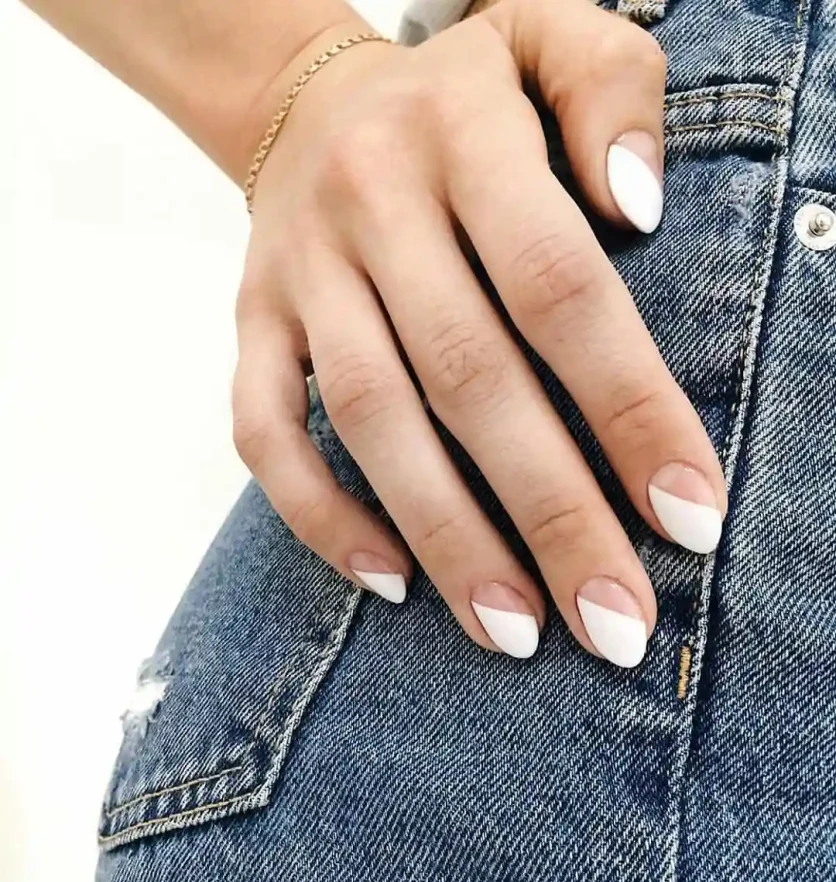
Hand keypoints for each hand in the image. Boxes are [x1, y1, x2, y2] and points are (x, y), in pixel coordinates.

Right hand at [232, 0, 726, 665]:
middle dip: (551, 513)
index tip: (689, 517)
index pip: (559, 285)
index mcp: (465, 136)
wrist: (312, 105)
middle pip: (471, 377)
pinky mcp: (251, 324)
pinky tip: (389, 581)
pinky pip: (262, 430)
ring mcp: (301, 275)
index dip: (628, 407)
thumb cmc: (462, 98)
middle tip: (614, 622)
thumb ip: (615, 92)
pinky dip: (319, 513)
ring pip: (370, 419)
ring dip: (446, 536)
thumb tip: (640, 210)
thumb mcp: (548, 36)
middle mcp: (374, 206)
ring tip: (516, 635)